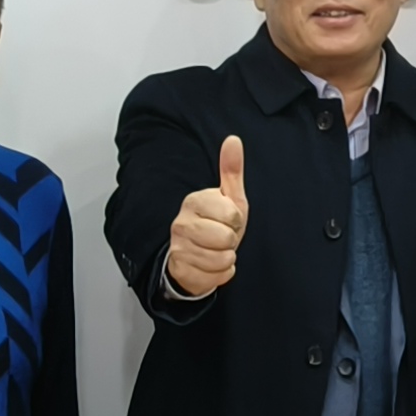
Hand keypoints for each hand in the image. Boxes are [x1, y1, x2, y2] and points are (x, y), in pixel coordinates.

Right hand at [164, 137, 247, 300]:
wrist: (195, 257)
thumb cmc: (216, 224)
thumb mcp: (229, 197)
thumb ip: (231, 169)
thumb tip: (233, 139)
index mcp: (194, 201)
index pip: (232, 214)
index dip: (236, 220)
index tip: (228, 219)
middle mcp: (181, 224)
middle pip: (228, 238)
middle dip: (232, 240)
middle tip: (222, 236)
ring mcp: (178, 249)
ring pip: (223, 259)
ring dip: (227, 258)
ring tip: (217, 250)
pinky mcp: (181, 271)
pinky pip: (218, 276)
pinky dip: (222, 273)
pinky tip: (212, 264)